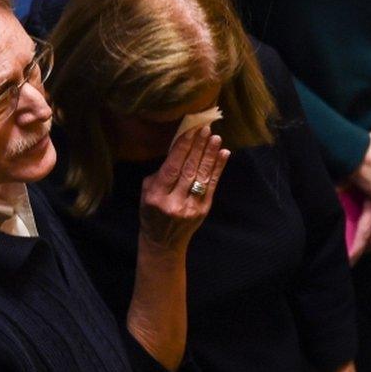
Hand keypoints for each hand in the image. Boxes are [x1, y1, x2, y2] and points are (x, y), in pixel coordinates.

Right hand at [138, 126, 229, 253]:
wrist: (163, 242)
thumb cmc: (152, 212)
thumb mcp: (147, 192)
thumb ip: (161, 173)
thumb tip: (180, 148)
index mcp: (156, 197)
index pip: (172, 168)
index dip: (182, 148)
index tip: (190, 131)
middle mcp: (174, 202)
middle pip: (189, 170)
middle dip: (198, 147)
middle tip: (205, 129)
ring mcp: (190, 207)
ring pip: (202, 176)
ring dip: (210, 154)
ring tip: (215, 137)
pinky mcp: (203, 210)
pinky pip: (212, 185)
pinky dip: (218, 168)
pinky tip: (223, 154)